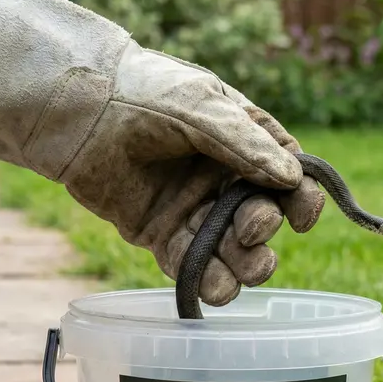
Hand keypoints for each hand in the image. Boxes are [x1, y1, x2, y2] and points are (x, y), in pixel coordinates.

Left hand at [0, 0, 323, 304]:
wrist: (80, 110)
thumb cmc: (145, 93)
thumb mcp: (202, 106)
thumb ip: (246, 143)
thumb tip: (291, 178)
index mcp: (245, 144)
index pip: (288, 179)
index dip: (302, 201)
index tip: (300, 217)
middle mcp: (223, 180)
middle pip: (262, 220)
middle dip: (263, 232)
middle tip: (249, 231)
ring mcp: (193, 209)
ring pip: (231, 251)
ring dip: (242, 266)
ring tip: (240, 271)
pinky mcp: (160, 234)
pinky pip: (190, 264)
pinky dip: (205, 280)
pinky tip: (211, 288)